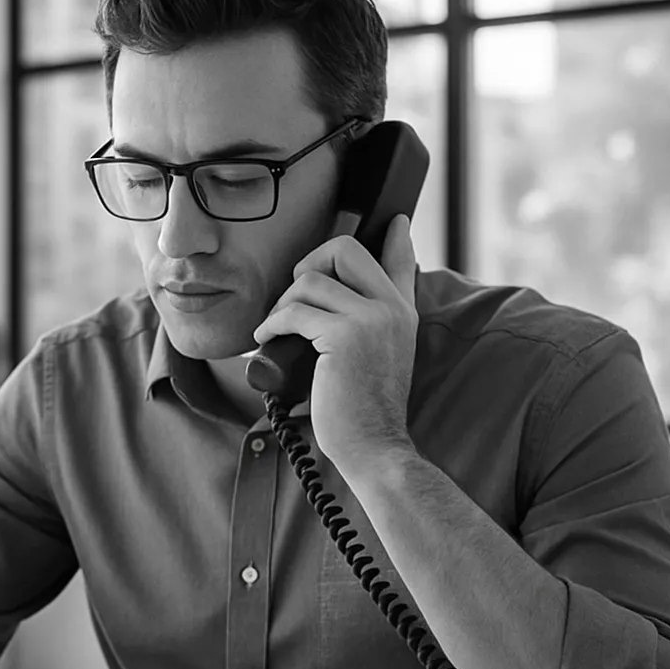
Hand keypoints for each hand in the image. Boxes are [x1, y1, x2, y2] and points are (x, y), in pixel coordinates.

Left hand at [253, 214, 418, 473]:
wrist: (373, 446)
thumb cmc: (363, 412)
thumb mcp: (377, 362)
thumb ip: (365, 330)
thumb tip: (329, 310)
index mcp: (402, 314)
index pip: (403, 261)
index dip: (397, 238)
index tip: (396, 222)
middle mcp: (391, 309)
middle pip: (345, 249)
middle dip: (310, 263)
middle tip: (296, 298)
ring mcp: (371, 320)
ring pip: (311, 280)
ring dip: (282, 302)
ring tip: (276, 328)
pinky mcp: (344, 337)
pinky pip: (295, 311)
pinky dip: (272, 323)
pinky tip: (266, 339)